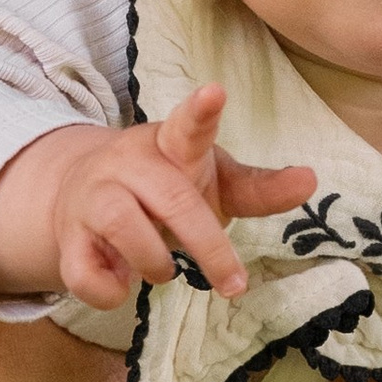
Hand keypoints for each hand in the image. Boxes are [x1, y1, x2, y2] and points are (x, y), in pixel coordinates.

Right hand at [0, 86, 314, 307]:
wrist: (82, 196)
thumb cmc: (164, 188)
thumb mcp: (213, 181)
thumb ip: (258, 187)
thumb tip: (312, 181)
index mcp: (169, 145)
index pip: (188, 126)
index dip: (202, 111)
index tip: (216, 89)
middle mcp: (129, 164)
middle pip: (172, 199)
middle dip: (207, 245)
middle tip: (234, 284)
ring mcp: (94, 198)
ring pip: (125, 230)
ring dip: (155, 265)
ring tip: (162, 271)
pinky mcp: (69, 238)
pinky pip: (86, 274)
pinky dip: (110, 292)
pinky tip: (120, 283)